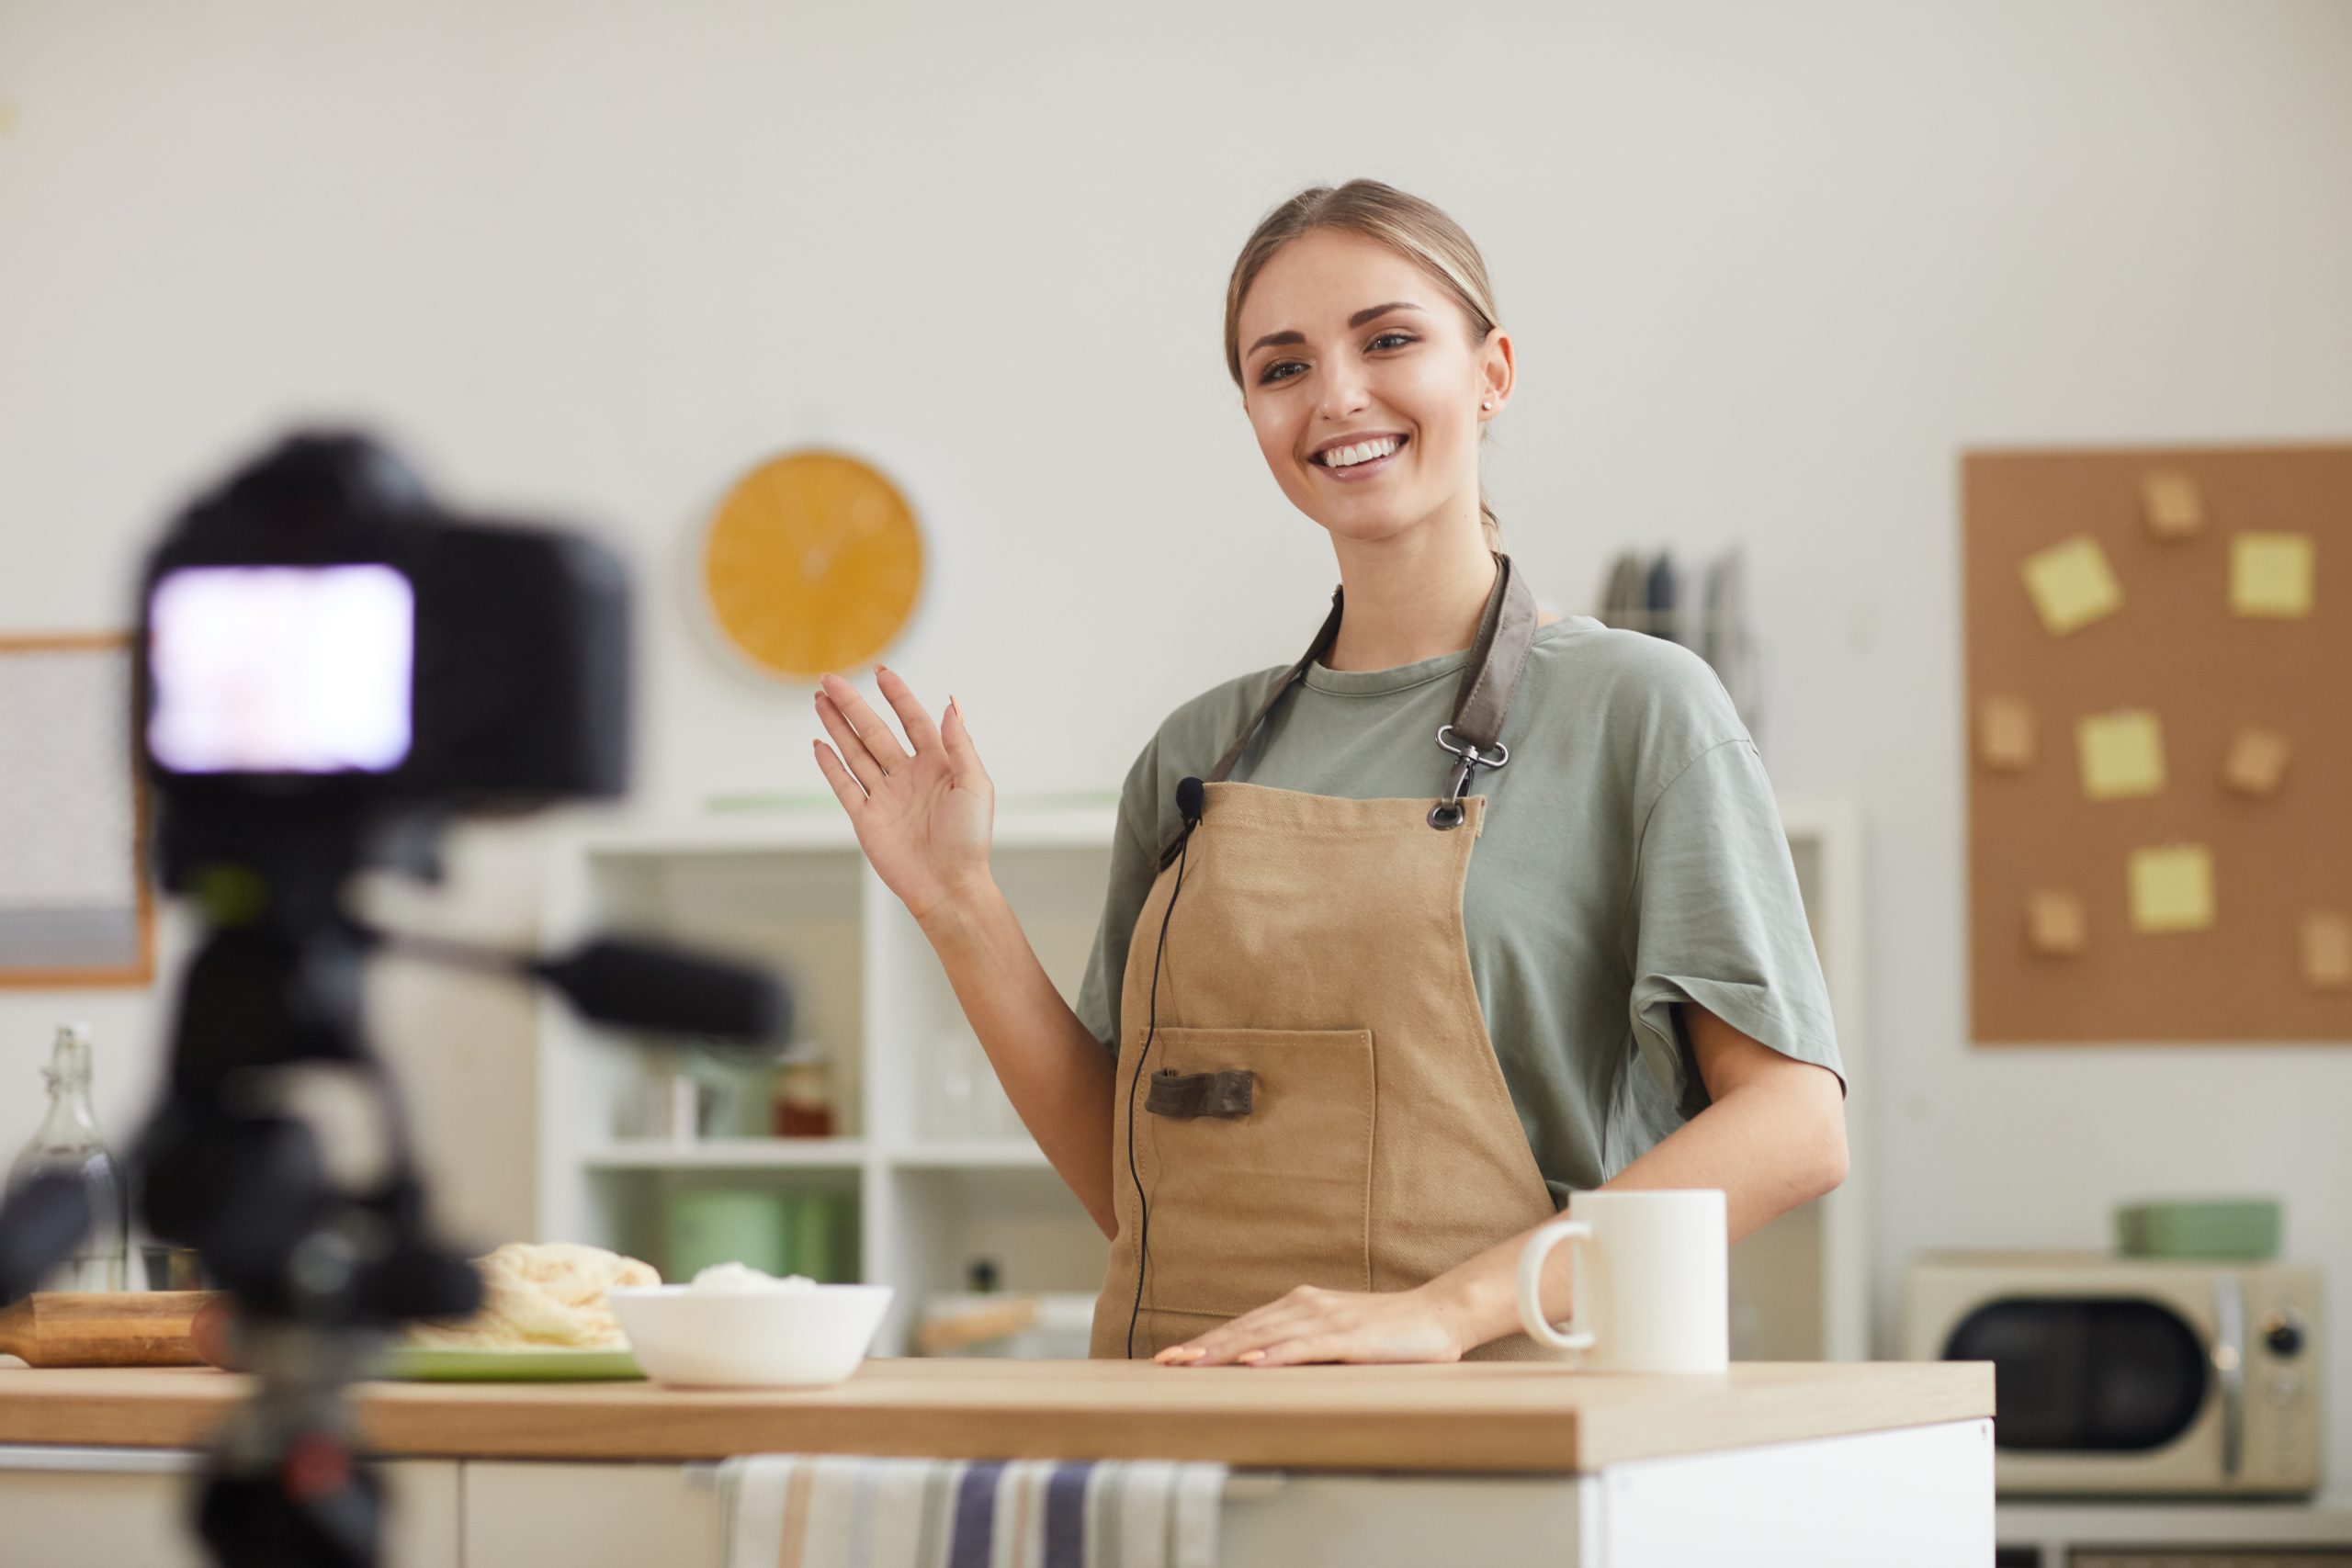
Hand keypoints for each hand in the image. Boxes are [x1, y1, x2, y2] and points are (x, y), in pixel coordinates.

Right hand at [812, 666, 994, 922]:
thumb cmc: (970, 838)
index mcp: (938, 764)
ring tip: (819, 700)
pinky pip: (845, 785)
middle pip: (874, 731)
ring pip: (855, 752)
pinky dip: (830, 765)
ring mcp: (885, 796)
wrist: (949, 886)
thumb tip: (950, 703)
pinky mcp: (867, 819)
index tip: (880, 672)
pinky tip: (819, 744)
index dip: (897, 696)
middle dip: (852, 705)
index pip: (913, 720)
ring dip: (837, 726)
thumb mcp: (975, 785)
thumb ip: (960, 744)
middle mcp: (908, 775)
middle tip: (829, 679)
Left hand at [1152, 1284, 1466, 1367]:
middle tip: (1165, 1364)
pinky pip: (1303, 1347)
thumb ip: (1306, 1349)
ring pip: (1265, 1337)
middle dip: (1203, 1347)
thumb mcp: (1338, 1340)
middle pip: (1244, 1330)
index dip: (1207, 1341)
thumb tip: (1269, 1373)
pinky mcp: (1348, 1336)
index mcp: (1300, 1307)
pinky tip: (1250, 1364)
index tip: (1173, 1358)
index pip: (1244, 1327)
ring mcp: (1326, 1319)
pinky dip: (1273, 1355)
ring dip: (1224, 1351)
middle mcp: (1306, 1306)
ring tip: (1191, 1364)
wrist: (1440, 1316)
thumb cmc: (1390, 1335)